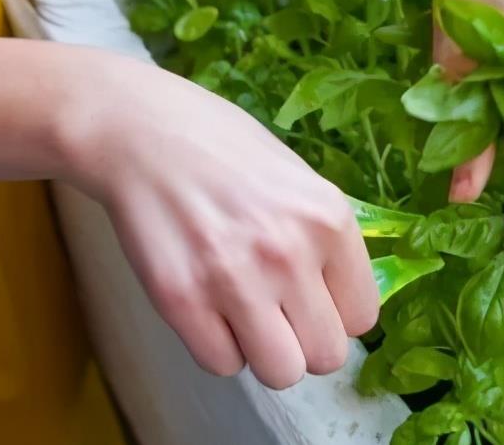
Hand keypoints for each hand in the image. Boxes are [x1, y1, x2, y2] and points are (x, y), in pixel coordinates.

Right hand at [66, 54, 378, 389]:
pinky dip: (217, 345)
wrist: (141, 131)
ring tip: (243, 312)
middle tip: (279, 313)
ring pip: (280, 373)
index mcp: (328, 219)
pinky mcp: (181, 300)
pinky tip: (207, 306)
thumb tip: (344, 301)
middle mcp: (289, 253)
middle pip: (327, 356)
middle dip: (304, 341)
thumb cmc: (223, 149)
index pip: (363, 317)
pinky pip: (222, 365)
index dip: (337, 314)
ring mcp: (234, 280)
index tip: (314, 299)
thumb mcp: (299, 180)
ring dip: (263, 352)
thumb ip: (326, 240)